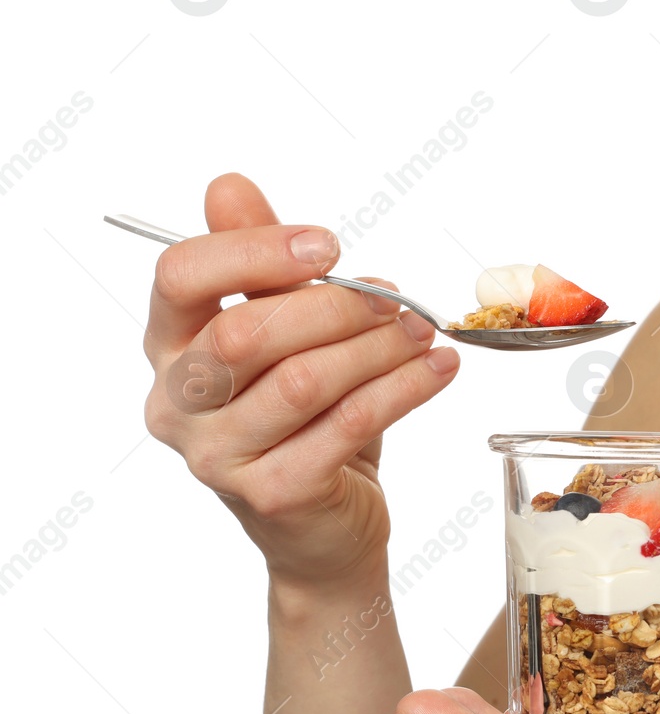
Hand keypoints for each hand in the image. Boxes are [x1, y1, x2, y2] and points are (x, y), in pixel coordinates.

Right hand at [142, 173, 461, 587]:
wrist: (324, 528)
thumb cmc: (305, 422)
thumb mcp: (285, 335)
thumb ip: (260, 265)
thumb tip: (228, 185)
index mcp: (167, 348)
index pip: (180, 278)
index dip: (255, 250)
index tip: (328, 245)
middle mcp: (177, 404)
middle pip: (247, 333)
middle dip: (335, 307)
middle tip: (397, 300)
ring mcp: (218, 457)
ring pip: (303, 381)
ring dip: (378, 348)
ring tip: (425, 332)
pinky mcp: (274, 493)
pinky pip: (347, 425)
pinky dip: (404, 389)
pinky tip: (438, 370)